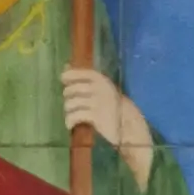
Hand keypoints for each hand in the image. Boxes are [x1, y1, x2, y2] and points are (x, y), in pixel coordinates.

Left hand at [60, 64, 154, 190]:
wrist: (130, 127)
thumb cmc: (116, 109)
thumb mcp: (105, 91)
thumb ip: (88, 81)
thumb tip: (66, 66)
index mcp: (103, 81)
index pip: (83, 73)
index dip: (71, 74)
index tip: (63, 78)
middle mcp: (100, 89)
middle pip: (72, 89)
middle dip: (68, 97)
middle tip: (71, 105)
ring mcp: (97, 102)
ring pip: (71, 103)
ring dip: (68, 111)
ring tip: (71, 116)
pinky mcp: (95, 117)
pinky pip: (74, 116)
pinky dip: (69, 121)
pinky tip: (70, 125)